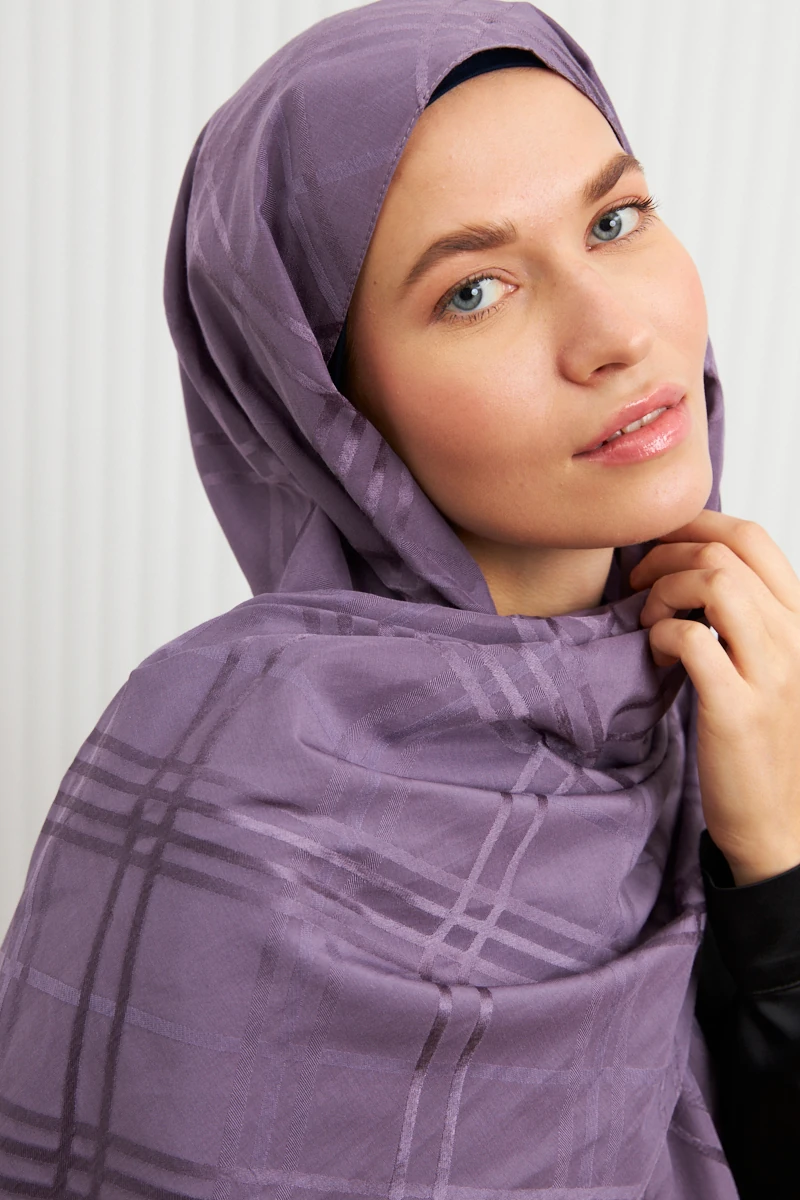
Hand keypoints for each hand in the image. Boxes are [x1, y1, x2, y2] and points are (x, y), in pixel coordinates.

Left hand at [629, 510, 799, 885]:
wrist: (779, 821)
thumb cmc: (758, 740)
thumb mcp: (762, 665)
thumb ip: (739, 618)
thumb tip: (683, 569)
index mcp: (799, 621)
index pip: (753, 536)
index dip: (695, 522)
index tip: (656, 540)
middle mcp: (795, 638)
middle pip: (725, 551)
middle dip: (665, 554)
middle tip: (638, 581)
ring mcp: (771, 672)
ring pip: (714, 582)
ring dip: (664, 590)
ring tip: (649, 621)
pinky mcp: (738, 708)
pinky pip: (692, 638)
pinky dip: (661, 634)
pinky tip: (657, 657)